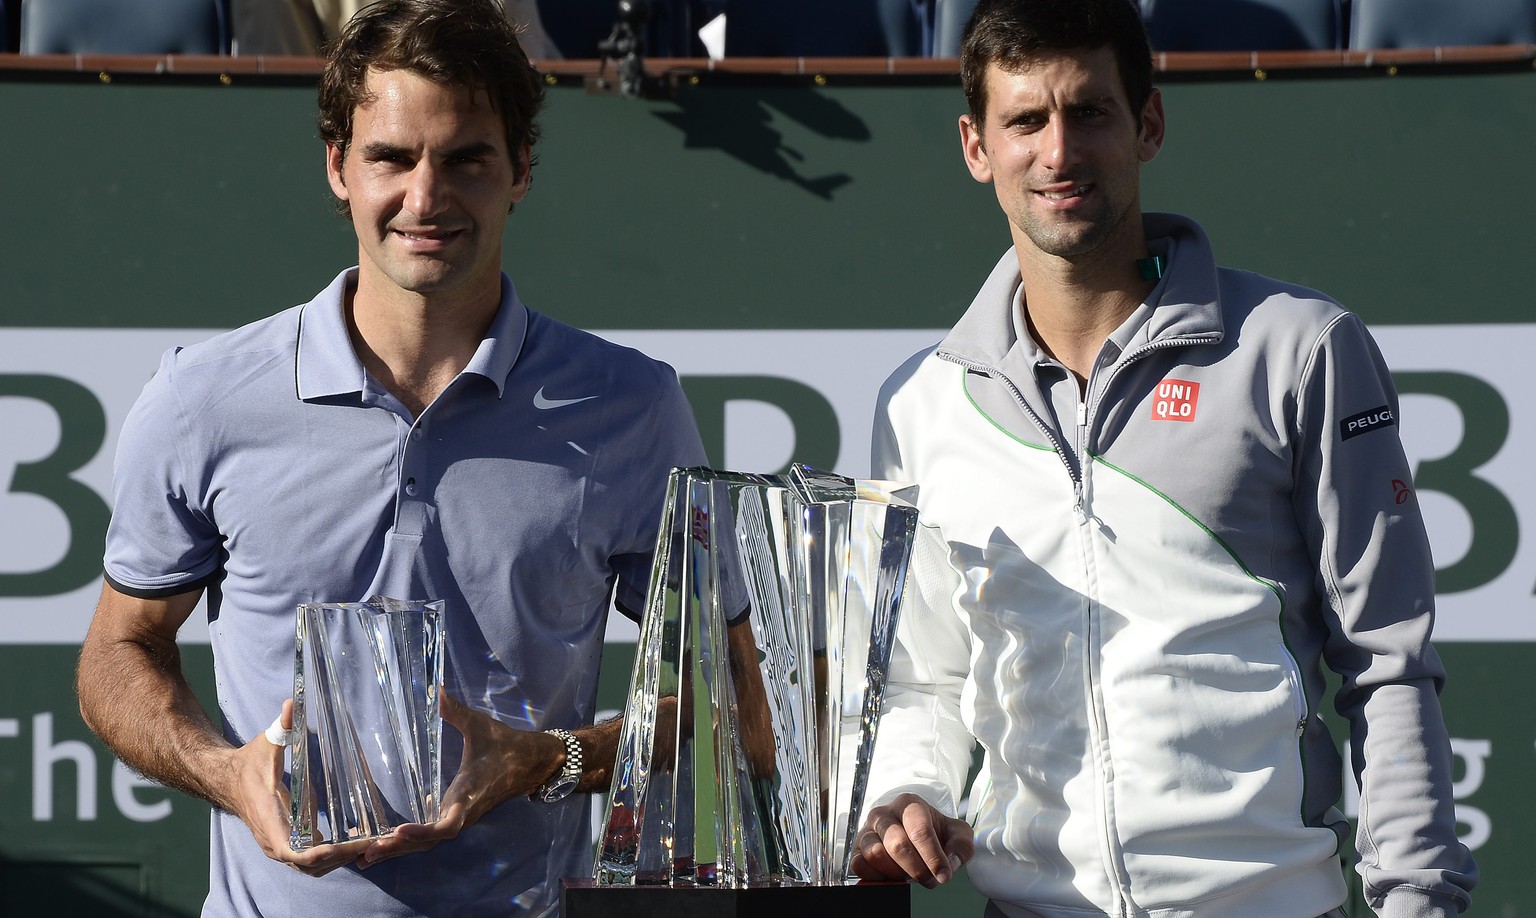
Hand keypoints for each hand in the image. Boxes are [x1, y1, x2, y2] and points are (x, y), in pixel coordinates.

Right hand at [229, 699, 370, 876]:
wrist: (226, 780)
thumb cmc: (249, 763)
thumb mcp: (266, 743)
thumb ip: (282, 726)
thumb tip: (293, 701)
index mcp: (272, 822)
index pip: (299, 854)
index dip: (328, 853)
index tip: (355, 844)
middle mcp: (275, 843)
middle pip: (313, 866)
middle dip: (344, 857)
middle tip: (376, 842)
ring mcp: (280, 847)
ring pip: (314, 868)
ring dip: (341, 860)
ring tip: (372, 843)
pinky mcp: (286, 845)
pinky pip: (311, 861)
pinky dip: (333, 857)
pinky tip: (356, 841)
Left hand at [357, 691, 560, 867]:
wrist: (532, 762)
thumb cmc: (506, 744)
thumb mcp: (481, 725)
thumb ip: (457, 712)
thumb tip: (438, 690)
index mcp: (468, 795)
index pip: (447, 825)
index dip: (423, 831)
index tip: (399, 831)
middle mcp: (462, 812)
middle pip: (428, 841)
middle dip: (397, 848)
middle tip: (366, 853)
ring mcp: (459, 816)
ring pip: (427, 842)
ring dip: (398, 849)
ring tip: (366, 856)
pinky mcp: (457, 815)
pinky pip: (431, 835)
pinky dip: (408, 841)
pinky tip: (386, 841)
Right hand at [850, 793, 974, 887]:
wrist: (914, 832)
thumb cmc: (935, 831)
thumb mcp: (957, 834)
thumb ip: (960, 847)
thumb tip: (949, 864)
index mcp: (910, 804)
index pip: (919, 830)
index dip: (933, 857)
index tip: (944, 875)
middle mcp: (884, 814)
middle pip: (898, 845)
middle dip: (918, 870)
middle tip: (930, 879)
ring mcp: (867, 830)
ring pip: (875, 854)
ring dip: (897, 873)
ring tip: (909, 874)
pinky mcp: (857, 848)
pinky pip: (859, 865)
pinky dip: (876, 877)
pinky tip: (892, 877)